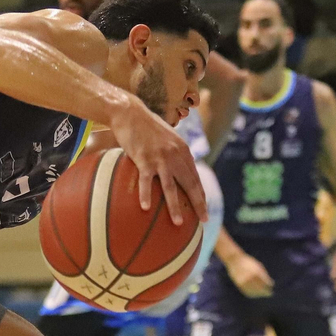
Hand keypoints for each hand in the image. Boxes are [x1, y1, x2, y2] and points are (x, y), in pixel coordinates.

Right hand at [109, 98, 206, 225]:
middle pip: (190, 184)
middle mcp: (175, 155)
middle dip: (199, 203)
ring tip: (179, 223)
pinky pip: (146, 181)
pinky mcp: (143, 159)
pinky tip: (146, 208)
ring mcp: (160, 158)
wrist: (130, 112)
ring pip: (171, 187)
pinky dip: (146, 195)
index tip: (204, 208)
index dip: (201, 193)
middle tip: (204, 220)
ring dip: (175, 207)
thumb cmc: (146, 126)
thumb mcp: (167, 136)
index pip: (195, 176)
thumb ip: (174, 152)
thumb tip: (177, 167)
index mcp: (183, 150)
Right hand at [226, 253, 273, 297]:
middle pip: (260, 288)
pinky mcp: (239, 285)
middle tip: (270, 293)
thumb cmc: (248, 262)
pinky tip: (256, 294)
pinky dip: (253, 294)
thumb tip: (271, 284)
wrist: (234, 260)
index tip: (272, 287)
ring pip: (254, 292)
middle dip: (266, 292)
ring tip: (263, 294)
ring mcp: (244, 282)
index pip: (265, 282)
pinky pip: (247, 292)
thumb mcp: (258, 266)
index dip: (269, 285)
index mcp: (256, 272)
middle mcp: (250, 278)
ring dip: (259, 294)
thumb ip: (264, 274)